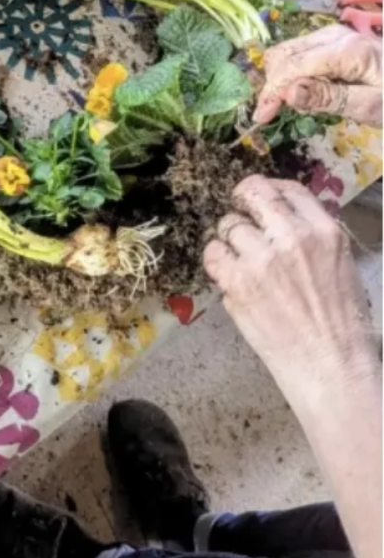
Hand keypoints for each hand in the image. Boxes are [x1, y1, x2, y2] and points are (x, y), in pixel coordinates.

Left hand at [204, 176, 375, 402]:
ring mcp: (262, 259)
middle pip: (252, 193)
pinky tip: (228, 276)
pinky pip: (213, 254)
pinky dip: (216, 262)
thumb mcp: (342, 266)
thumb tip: (281, 221)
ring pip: (228, 225)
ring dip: (230, 239)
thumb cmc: (343, 325)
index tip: (259, 201)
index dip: (269, 190)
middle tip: (239, 217)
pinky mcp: (238, 282)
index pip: (288, 190)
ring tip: (239, 260)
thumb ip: (313, 239)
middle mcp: (292, 237)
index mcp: (324, 231)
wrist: (332, 368)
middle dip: (242, 201)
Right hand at [253, 24, 381, 125]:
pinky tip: (306, 92)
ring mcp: (332, 35)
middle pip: (283, 54)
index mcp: (346, 50)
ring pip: (287, 52)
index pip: (292, 66)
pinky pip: (299, 53)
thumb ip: (328, 99)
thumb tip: (287, 93)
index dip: (272, 92)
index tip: (261, 118)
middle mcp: (333, 35)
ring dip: (281, 79)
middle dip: (273, 85)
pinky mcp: (332, 41)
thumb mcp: (370, 107)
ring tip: (297, 105)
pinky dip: (292, 73)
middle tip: (278, 115)